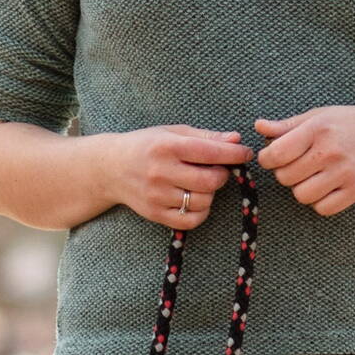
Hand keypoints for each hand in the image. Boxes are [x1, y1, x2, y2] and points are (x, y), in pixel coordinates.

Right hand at [100, 125, 250, 230]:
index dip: (234, 154)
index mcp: (167, 146)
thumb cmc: (145, 146)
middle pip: (210, 181)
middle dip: (222, 175)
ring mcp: (157, 195)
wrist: (110, 168)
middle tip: (218, 170)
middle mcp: (161, 172)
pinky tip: (197, 201)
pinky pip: (190, 220)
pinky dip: (201, 212)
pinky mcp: (155, 214)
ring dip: (211, 193)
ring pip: (202, 201)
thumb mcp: (172, 133)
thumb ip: (205, 137)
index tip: (245, 153)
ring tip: (202, 184)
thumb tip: (236, 139)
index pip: (211, 152)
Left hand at [253, 104, 354, 217]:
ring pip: (301, 195)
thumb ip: (287, 125)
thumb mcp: (320, 116)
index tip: (275, 157)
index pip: (275, 154)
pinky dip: (320, 201)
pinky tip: (327, 188)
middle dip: (286, 173)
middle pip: (285, 178)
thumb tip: (258, 127)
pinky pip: (322, 208)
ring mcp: (344, 173)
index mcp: (317, 129)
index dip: (268, 159)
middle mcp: (330, 151)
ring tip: (313, 177)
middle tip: (299, 165)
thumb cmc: (351, 124)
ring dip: (302, 189)